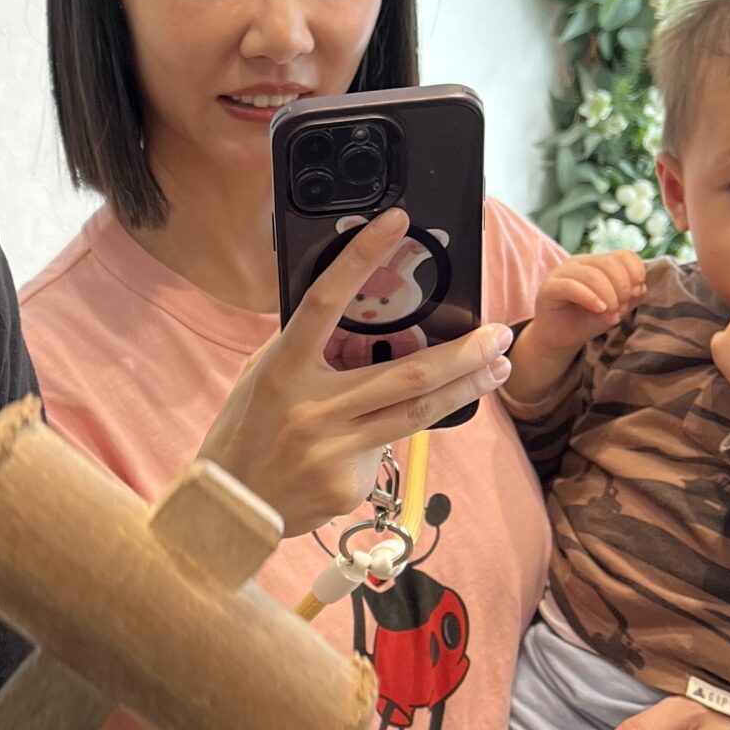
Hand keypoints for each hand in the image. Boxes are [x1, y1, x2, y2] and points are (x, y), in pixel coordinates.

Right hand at [199, 206, 513, 538]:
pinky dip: (393, 436)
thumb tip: (363, 324)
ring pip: (418, 413)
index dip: (360, 257)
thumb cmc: (246, 431)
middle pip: (408, 373)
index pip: (326, 302)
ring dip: (467, 388)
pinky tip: (384, 435)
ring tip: (498, 368)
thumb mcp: (263, 377)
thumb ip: (306, 351)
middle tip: (500, 334)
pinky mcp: (347, 484)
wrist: (228, 508)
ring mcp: (332, 449)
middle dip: (466, 352)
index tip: (396, 222)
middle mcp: (311, 407)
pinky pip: (386, 451)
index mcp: (283, 368)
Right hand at [530, 249, 646, 352]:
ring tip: (611, 316)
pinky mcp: (549, 288)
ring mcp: (562, 272)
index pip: (623, 255)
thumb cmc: (586, 322)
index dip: (635, 271)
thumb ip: (631, 296)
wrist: (559, 340)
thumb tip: (641, 287)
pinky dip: (590, 298)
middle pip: (609, 263)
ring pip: (592, 275)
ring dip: (609, 297)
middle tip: (622, 310)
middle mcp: (579, 263)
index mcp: (597, 263)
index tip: (638, 293)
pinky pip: (572, 286)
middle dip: (622, 288)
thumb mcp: (616, 308)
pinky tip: (599, 310)